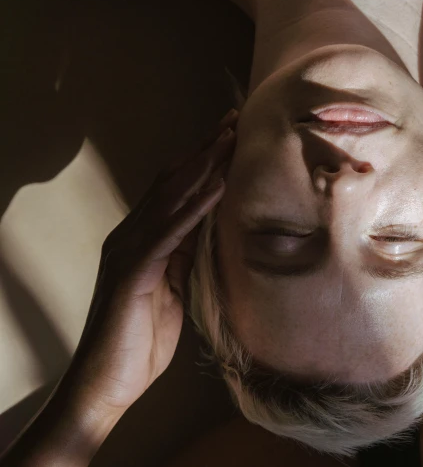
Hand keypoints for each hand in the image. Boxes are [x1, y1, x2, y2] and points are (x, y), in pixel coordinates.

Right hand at [65, 110, 236, 411]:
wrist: (106, 385)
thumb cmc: (139, 341)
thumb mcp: (173, 289)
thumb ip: (184, 256)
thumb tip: (207, 227)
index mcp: (142, 241)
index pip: (175, 191)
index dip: (203, 162)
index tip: (231, 136)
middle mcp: (131, 237)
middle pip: (172, 183)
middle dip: (205, 151)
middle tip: (234, 120)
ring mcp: (129, 251)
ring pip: (170, 199)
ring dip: (203, 167)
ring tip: (230, 139)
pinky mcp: (133, 272)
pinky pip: (169, 233)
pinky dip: (194, 207)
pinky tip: (217, 187)